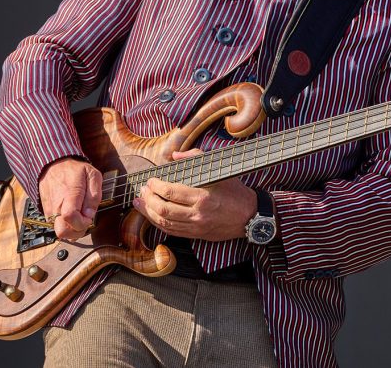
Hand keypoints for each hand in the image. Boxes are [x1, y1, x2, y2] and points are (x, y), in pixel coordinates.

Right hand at [38, 157, 102, 239]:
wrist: (52, 166)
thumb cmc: (74, 170)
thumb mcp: (92, 175)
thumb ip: (94, 195)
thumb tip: (90, 214)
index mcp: (69, 194)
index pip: (70, 217)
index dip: (82, 223)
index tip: (89, 217)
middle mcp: (56, 205)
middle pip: (62, 232)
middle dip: (77, 232)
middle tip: (84, 221)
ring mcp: (50, 211)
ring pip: (59, 232)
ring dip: (72, 230)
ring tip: (79, 217)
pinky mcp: (47, 213)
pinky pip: (56, 226)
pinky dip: (66, 225)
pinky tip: (73, 215)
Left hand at [133, 149, 256, 240]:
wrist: (250, 216)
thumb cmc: (236, 192)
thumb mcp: (219, 170)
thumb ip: (196, 158)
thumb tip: (175, 156)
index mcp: (203, 196)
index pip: (171, 192)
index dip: (156, 186)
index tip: (150, 180)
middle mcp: (198, 214)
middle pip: (163, 209)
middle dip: (148, 199)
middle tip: (142, 190)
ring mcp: (196, 227)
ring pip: (164, 223)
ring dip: (148, 213)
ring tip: (139, 203)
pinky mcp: (197, 235)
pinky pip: (172, 231)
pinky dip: (158, 223)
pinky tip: (151, 216)